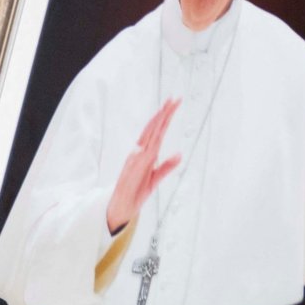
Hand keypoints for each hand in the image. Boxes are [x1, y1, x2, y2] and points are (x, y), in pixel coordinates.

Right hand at [105, 99, 183, 233]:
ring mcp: (134, 162)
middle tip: (175, 99)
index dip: (167, 117)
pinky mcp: (127, 175)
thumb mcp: (156, 178)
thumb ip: (167, 166)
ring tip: (162, 114)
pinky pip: (133, 164)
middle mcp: (140, 153)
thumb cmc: (138, 190)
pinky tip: (141, 147)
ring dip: (153, 128)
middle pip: (153, 130)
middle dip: (163, 115)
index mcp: (148, 153)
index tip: (175, 102)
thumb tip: (180, 154)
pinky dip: (136, 155)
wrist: (123, 206)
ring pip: (145, 142)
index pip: (159, 131)